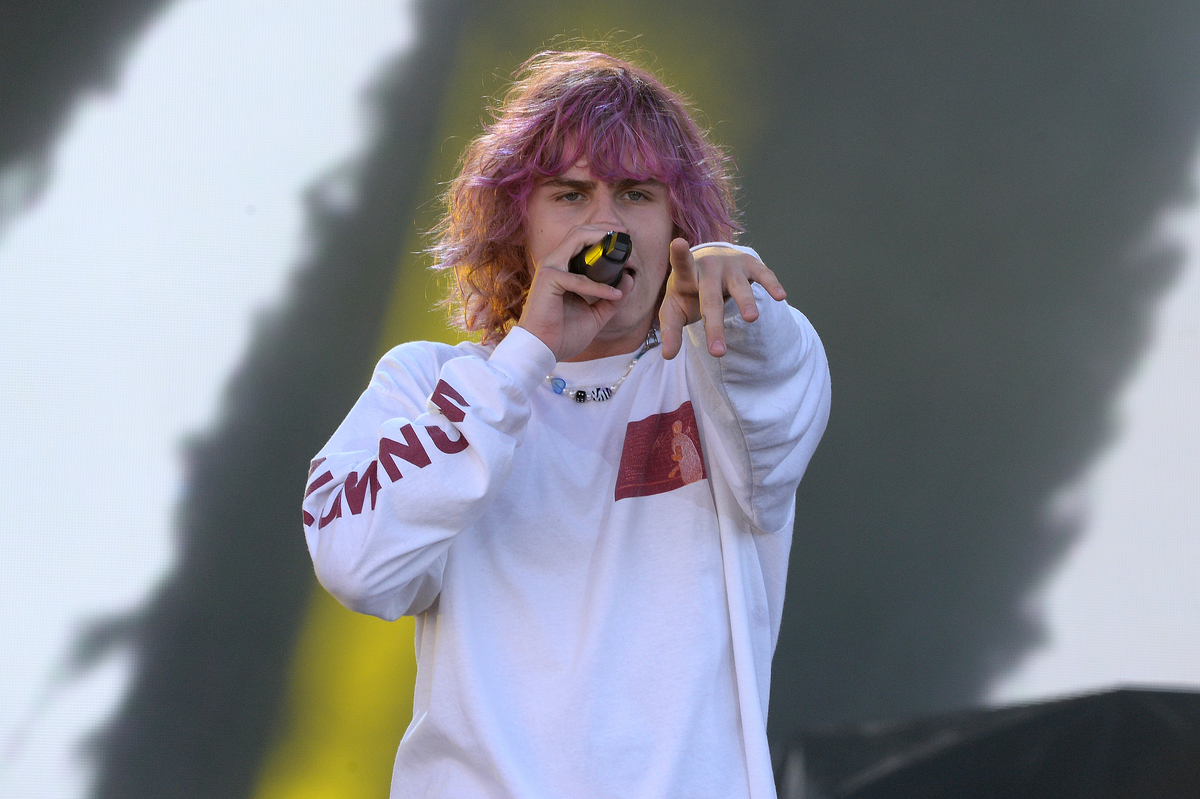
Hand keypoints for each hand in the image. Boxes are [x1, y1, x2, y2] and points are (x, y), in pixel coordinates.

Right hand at [516, 225, 631, 361]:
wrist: (542, 351)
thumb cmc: (562, 334)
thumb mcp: (596, 314)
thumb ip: (612, 298)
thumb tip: (630, 279)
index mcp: (562, 267)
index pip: (582, 239)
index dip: (603, 234)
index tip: (625, 240)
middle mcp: (555, 262)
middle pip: (580, 232)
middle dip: (605, 230)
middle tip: (626, 237)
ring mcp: (550, 268)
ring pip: (577, 239)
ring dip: (601, 242)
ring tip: (624, 254)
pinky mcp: (548, 280)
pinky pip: (579, 278)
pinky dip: (599, 286)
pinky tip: (614, 294)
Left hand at [658, 239, 786, 358]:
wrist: (710, 264)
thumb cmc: (688, 292)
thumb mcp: (674, 309)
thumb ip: (670, 331)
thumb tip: (667, 356)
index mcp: (686, 274)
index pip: (681, 266)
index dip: (679, 255)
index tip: (678, 243)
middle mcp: (709, 266)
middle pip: (711, 298)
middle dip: (714, 325)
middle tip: (717, 353)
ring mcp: (731, 264)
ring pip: (739, 286)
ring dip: (745, 301)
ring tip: (750, 319)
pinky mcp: (750, 264)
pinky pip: (763, 275)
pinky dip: (771, 284)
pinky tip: (780, 296)